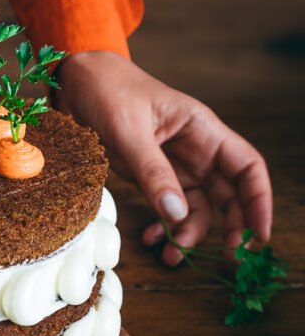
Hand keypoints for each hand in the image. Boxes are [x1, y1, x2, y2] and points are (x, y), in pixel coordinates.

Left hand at [57, 51, 272, 264]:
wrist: (76, 79)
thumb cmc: (107, 90)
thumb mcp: (128, 130)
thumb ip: (152, 172)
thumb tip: (177, 214)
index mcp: (201, 129)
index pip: (246, 166)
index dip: (259, 200)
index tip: (259, 234)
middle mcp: (195, 149)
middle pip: (228, 194)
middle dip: (230, 226)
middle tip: (225, 257)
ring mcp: (173, 164)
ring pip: (198, 207)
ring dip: (190, 234)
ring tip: (171, 257)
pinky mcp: (150, 175)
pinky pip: (168, 207)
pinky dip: (165, 226)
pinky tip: (152, 238)